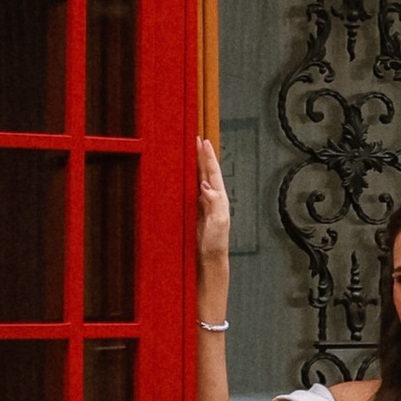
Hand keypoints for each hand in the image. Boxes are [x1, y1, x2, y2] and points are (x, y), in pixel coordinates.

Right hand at [196, 135, 230, 281]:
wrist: (209, 261)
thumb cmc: (216, 244)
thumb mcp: (219, 223)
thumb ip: (215, 203)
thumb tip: (206, 185)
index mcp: (219, 199)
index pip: (213, 173)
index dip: (208, 157)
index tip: (203, 142)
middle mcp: (212, 200)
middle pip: (206, 172)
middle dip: (201, 156)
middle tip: (195, 140)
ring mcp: (203, 206)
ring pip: (198, 180)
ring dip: (194, 166)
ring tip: (189, 152)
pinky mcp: (195, 213)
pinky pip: (190, 191)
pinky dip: (187, 180)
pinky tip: (182, 176)